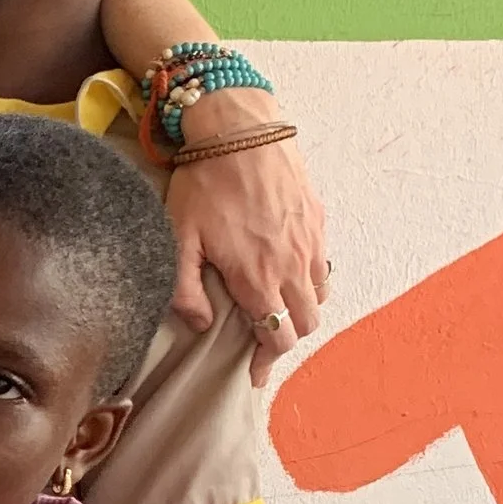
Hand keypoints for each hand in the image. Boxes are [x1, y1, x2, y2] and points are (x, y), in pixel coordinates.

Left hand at [165, 108, 331, 384]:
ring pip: (320, 296)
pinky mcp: (318, 219)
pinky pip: (324, 264)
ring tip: (277, 313)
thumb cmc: (203, 182)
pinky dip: (313, 281)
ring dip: (302, 311)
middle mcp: (292, 264)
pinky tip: (289, 276)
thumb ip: (185, 290)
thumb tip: (202, 323)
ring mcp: (310, 241)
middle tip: (264, 346)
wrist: (239, 128)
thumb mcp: (178, 238)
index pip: (277, 336)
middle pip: (306, 322)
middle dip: (287, 341)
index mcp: (257, 276)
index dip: (266, 362)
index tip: (253, 374)